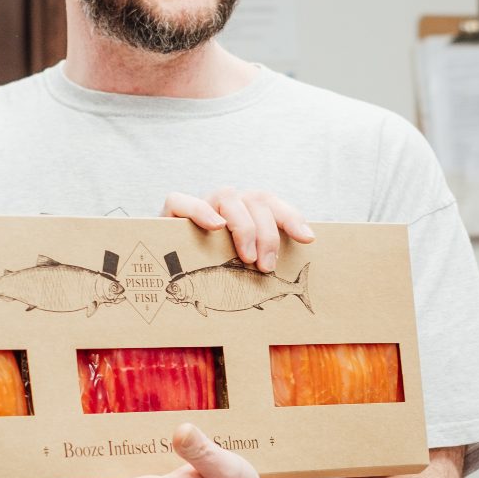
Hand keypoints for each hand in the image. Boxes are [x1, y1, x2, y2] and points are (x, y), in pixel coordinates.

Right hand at [162, 188, 313, 272]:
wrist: (171, 274)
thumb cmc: (215, 274)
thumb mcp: (243, 269)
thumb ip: (263, 264)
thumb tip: (293, 281)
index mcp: (247, 211)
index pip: (273, 204)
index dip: (291, 218)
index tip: (307, 239)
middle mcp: (227, 203)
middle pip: (256, 201)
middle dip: (267, 235)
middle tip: (266, 267)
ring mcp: (201, 203)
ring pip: (228, 196)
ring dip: (243, 227)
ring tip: (247, 258)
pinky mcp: (173, 211)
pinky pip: (182, 200)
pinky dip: (200, 211)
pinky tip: (215, 227)